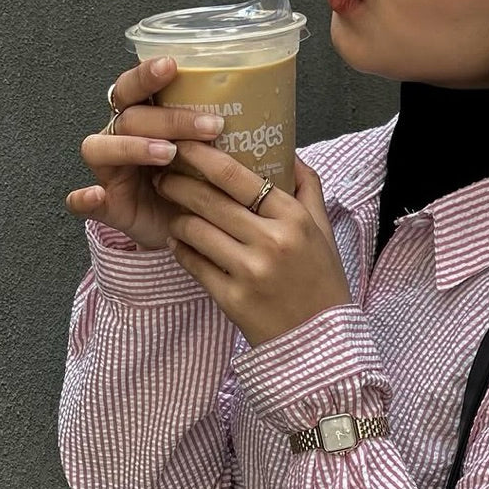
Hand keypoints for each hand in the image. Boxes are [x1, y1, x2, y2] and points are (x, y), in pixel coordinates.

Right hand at [64, 57, 225, 249]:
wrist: (188, 236)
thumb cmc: (200, 192)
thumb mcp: (216, 164)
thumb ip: (229, 145)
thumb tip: (281, 134)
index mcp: (144, 124)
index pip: (137, 90)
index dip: (148, 76)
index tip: (174, 65)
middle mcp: (121, 140)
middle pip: (130, 117)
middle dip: (167, 119)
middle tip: (208, 127)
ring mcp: (111, 173)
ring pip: (101, 147)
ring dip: (132, 146)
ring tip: (167, 154)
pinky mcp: (108, 206)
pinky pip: (82, 201)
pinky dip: (84, 198)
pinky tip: (95, 196)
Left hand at [153, 140, 352, 345]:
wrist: (322, 343)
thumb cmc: (323, 284)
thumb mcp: (324, 233)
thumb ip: (308, 189)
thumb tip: (288, 151)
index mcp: (294, 220)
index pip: (235, 175)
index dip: (200, 154)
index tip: (182, 144)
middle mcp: (272, 242)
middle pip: (207, 198)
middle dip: (176, 183)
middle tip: (164, 178)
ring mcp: (250, 272)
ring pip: (193, 229)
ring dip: (178, 219)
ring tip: (176, 217)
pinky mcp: (232, 299)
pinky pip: (192, 264)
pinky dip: (181, 250)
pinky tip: (180, 245)